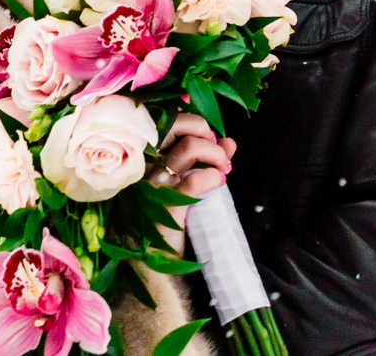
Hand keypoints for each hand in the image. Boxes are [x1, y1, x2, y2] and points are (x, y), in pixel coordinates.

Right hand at [151, 112, 236, 228]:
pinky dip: (212, 176)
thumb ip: (206, 158)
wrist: (152, 258)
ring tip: (223, 168)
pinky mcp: (167, 202)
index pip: (167, 118)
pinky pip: (194, 179)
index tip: (208, 135)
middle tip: (216, 149)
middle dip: (203, 129)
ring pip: (190, 147)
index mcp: (145, 151)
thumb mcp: (183, 180)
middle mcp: (146, 159)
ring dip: (215, 153)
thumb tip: (230, 142)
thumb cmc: (166, 214)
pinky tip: (218, 181)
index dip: (193, 120)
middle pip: (175, 123)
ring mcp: (155, 179)